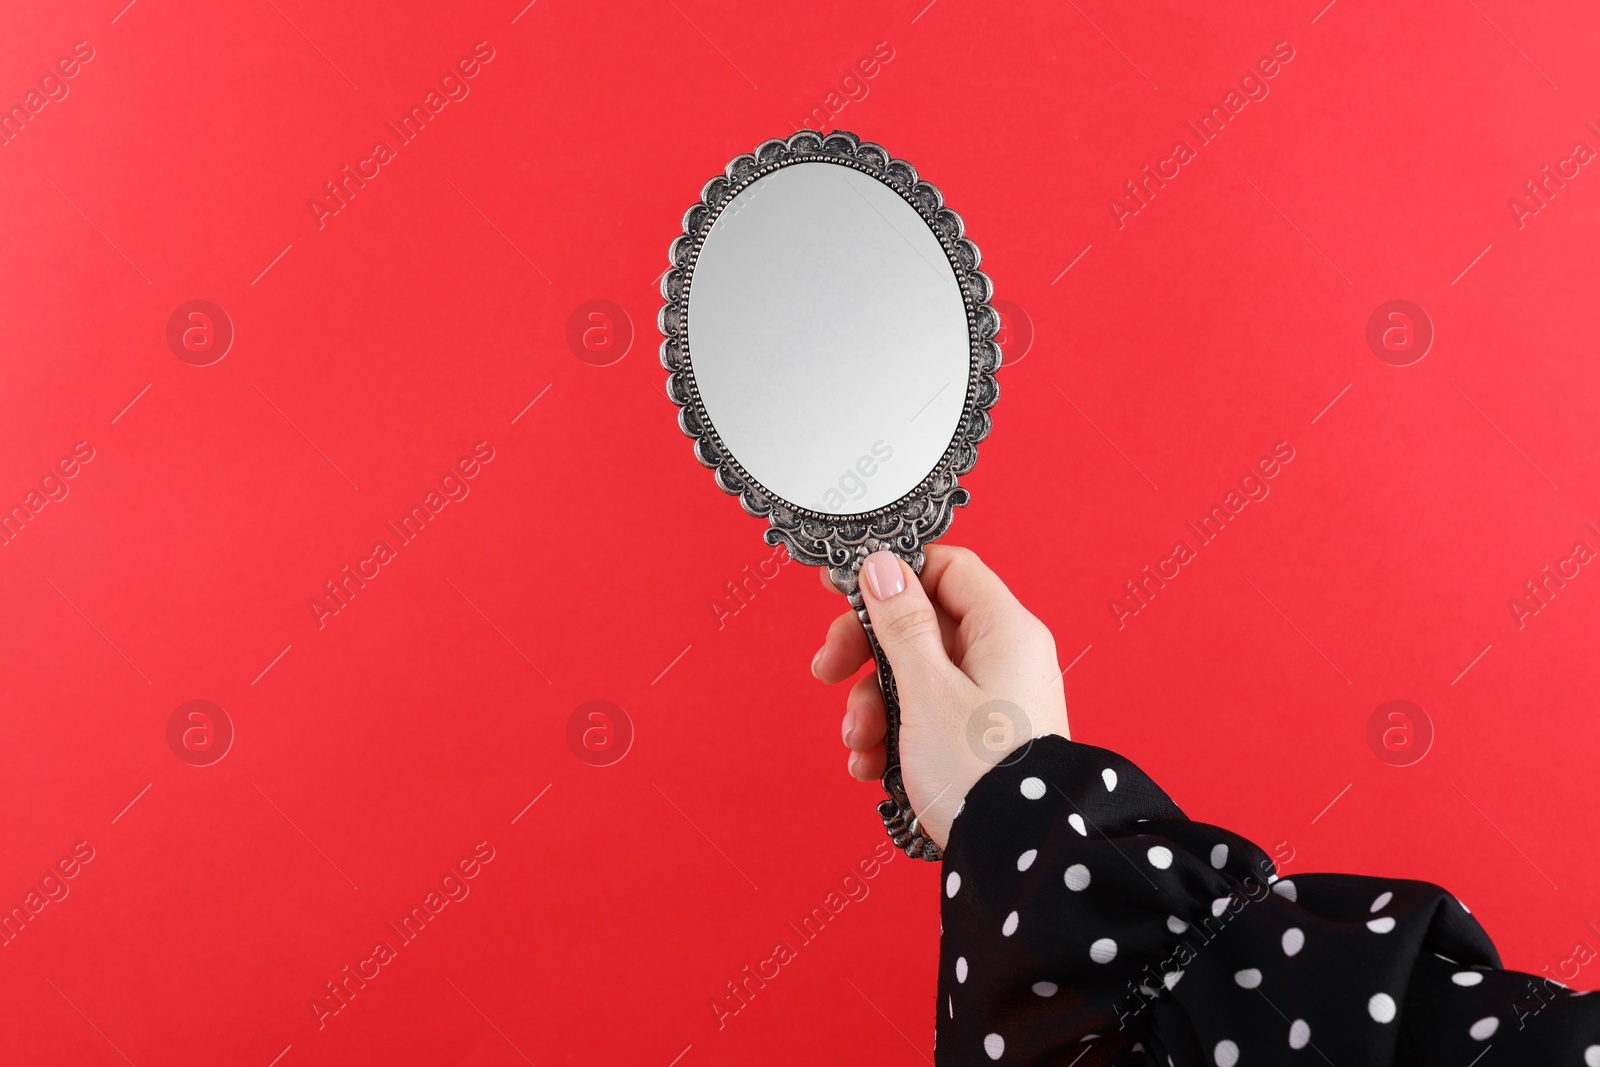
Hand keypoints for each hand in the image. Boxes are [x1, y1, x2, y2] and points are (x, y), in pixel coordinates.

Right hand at [810, 545, 1069, 848]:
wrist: (1019, 857)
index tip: (844, 592)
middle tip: (827, 671)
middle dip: (867, 654)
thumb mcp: (926, 689)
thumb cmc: (979, 771)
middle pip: (922, 625)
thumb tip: (883, 565)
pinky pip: (929, 717)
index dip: (894, 575)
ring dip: (873, 705)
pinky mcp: (981, 738)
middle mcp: (1004, 658)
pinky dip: (895, 735)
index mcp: (1004, 630)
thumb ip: (901, 623)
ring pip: (917, 676)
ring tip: (858, 743)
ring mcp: (993, 699)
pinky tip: (872, 767)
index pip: (947, 569)